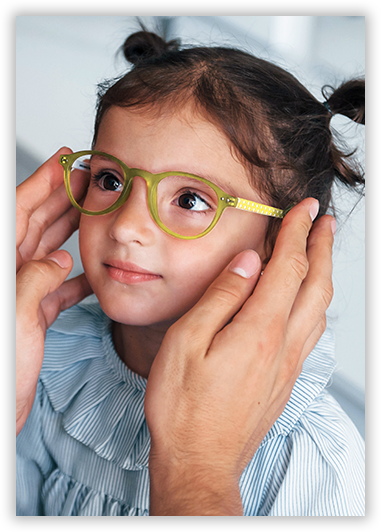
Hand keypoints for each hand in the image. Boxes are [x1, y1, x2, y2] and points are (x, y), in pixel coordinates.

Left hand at [16, 147, 92, 435]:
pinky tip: (93, 272)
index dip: (43, 181)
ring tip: (95, 216)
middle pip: (37, 225)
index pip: (20, 209)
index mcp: (1, 264)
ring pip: (48, 253)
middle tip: (90, 182)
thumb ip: (37, 278)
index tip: (67, 159)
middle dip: (63, 200)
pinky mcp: (31, 318)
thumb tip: (59, 260)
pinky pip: (57, 289)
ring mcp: (20, 295)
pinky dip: (77, 279)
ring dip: (72, 233)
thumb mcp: (15, 315)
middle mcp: (9, 274)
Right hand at [145, 198, 333, 515]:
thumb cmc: (184, 406)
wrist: (200, 462)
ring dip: (324, 274)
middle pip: (315, 285)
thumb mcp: (186, 342)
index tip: (306, 209)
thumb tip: (248, 262)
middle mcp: (283, 345)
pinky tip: (308, 303)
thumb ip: (221, 297)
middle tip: (325, 222)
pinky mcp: (284, 380)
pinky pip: (311, 332)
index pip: (288, 267)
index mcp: (259, 329)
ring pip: (319, 309)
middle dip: (323, 248)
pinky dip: (316, 304)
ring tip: (321, 253)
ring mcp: (288, 365)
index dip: (298, 233)